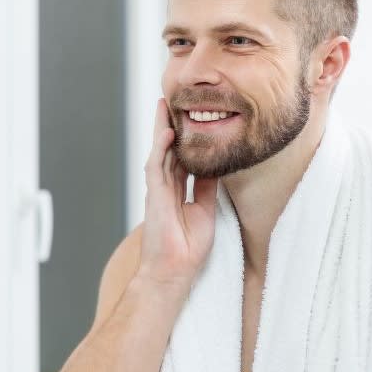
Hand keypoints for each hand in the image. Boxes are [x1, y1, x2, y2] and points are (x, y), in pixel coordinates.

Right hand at [134, 98, 217, 288]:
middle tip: (170, 101)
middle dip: (168, 125)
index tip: (187, 117)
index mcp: (177, 191)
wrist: (175, 271)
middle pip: (166, 149)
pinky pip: (156, 167)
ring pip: (159, 152)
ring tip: (164, 106)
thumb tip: (216, 168)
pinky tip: (165, 132)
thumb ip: (207, 188)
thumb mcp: (206, 210)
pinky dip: (160, 149)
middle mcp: (165, 187)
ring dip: (160, 129)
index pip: (179, 157)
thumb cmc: (188, 247)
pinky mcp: (154, 197)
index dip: (182, 138)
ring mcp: (158, 191)